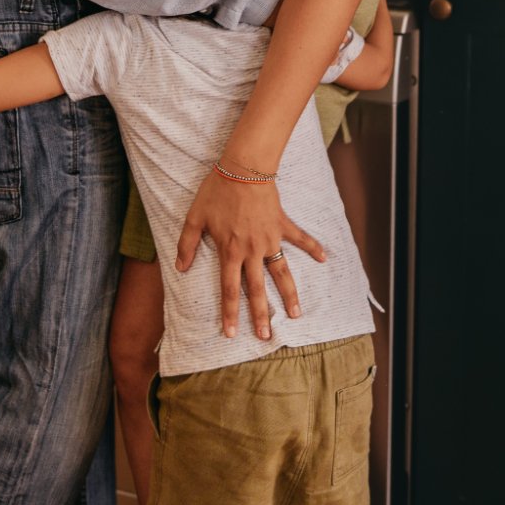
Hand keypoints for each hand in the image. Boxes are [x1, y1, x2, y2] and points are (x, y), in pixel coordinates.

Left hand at [176, 167, 325, 340]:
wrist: (243, 168)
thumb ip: (187, 244)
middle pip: (258, 288)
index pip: (230, 289)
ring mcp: (270, 239)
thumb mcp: (194, 217)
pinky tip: (324, 258)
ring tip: (295, 314)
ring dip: (289, 294)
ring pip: (281, 272)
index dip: (230, 312)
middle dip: (262, 314)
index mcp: (230, 251)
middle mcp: (252, 250)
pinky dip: (312, 247)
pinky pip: (300, 238)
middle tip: (266, 336)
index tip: (231, 333)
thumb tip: (180, 268)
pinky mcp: (282, 224)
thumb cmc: (216, 191)